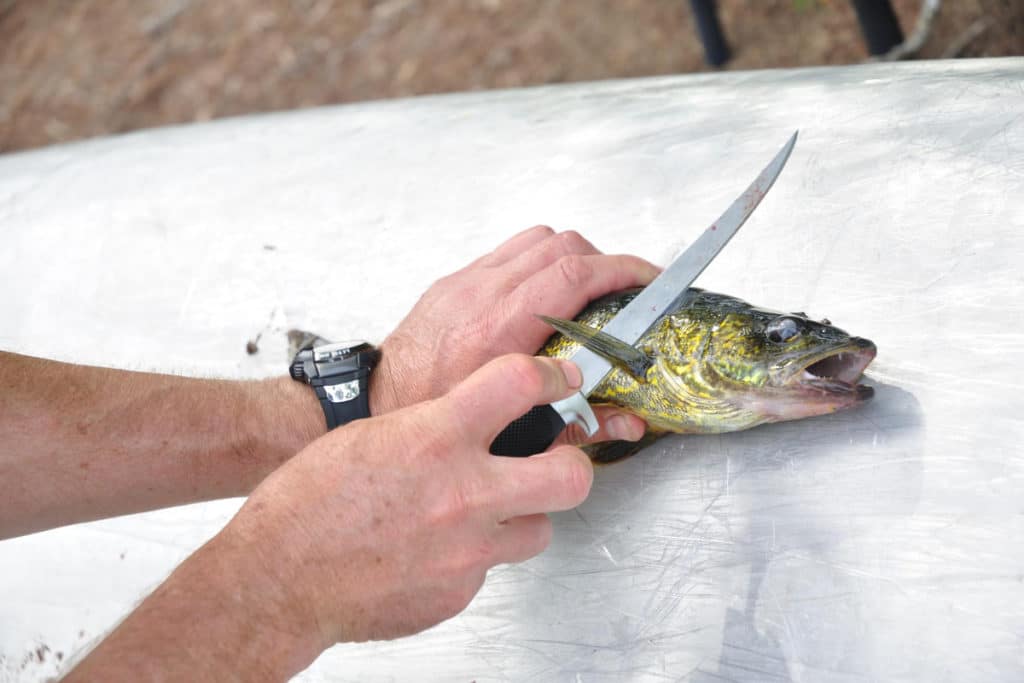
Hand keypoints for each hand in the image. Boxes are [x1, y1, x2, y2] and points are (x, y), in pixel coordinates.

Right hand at [223, 354, 594, 647]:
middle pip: (570, 476)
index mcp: (436, 438)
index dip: (552, 378)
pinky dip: (475, 555)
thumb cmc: (307, 503)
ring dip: (523, 516)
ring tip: (489, 512)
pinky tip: (440, 548)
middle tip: (560, 460)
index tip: (558, 383)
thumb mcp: (374, 435)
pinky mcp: (459, 591)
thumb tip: (475, 421)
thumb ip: (436, 426)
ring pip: (539, 530)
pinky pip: (491, 568)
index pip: (522, 385)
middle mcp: (463, 493)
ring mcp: (467, 549)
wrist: (278, 578)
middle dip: (573, 464)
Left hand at [371, 226, 659, 443]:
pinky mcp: (455, 280)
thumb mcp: (514, 430)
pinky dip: (538, 261)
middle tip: (625, 289)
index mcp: (500, 329)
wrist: (377, 403)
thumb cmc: (438, 417)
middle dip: (604, 261)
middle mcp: (482, 293)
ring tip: (588, 288)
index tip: (650, 279)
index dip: (622, 269)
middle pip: (562, 246)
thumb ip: (579, 423)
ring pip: (537, 239)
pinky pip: (509, 251)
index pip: (574, 274)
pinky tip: (545, 292)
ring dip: (572, 256)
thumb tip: (629, 421)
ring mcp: (466, 281)